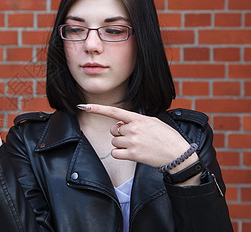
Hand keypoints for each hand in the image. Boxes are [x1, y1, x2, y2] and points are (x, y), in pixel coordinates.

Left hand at [78, 104, 198, 170]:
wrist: (178, 154)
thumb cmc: (166, 137)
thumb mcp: (152, 121)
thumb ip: (136, 120)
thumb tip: (121, 124)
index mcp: (138, 118)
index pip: (113, 111)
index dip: (97, 109)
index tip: (83, 106)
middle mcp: (133, 129)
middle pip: (113, 130)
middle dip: (120, 134)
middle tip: (135, 138)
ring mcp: (132, 142)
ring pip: (114, 142)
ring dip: (121, 145)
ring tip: (137, 146)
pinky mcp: (133, 155)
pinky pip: (115, 153)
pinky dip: (120, 154)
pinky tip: (132, 154)